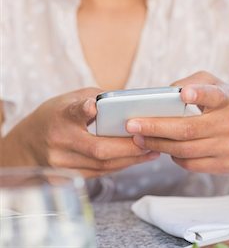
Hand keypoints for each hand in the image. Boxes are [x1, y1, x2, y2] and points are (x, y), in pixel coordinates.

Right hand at [18, 88, 158, 176]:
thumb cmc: (55, 117)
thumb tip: (130, 102)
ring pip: (102, 166)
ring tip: (152, 151)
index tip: (92, 106)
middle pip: (98, 150)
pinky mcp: (64, 179)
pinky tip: (135, 159)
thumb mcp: (70, 99)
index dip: (82, 110)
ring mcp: (60, 164)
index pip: (70, 112)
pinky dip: (119, 166)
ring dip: (130, 160)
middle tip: (152, 141)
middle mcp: (58, 142)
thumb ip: (98, 98)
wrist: (26, 144)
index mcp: (59, 116)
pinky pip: (99, 174)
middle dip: (130, 148)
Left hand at [126, 71, 228, 173]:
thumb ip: (194, 82)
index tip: (183, 94)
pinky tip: (165, 149)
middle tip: (132, 125)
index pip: (214, 95)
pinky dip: (174, 157)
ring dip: (158, 145)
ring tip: (139, 138)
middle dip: (156, 128)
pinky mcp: (228, 165)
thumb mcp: (218, 86)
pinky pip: (192, 164)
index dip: (199, 94)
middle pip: (188, 130)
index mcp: (228, 99)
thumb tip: (164, 93)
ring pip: (186, 150)